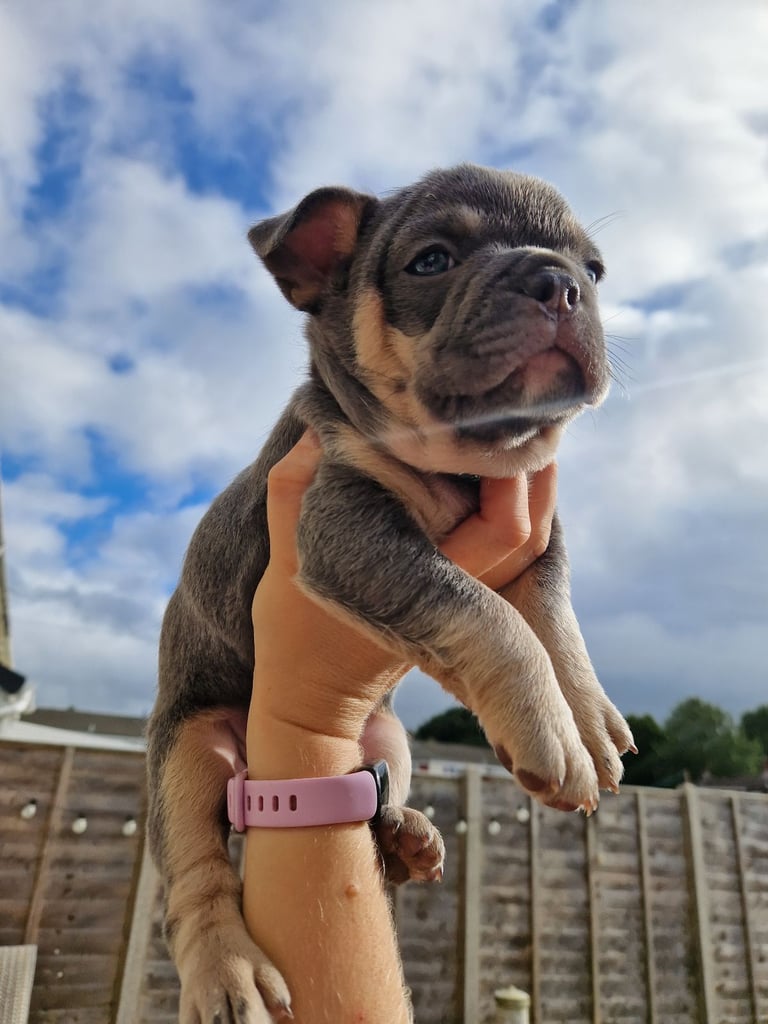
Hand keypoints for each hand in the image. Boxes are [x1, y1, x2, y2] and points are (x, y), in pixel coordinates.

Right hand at [248, 432, 556, 763]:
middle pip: (533, 535)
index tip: (495, 426)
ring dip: (528, 489)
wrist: (312, 691)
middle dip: (536, 474)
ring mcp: (466, 599)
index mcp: (429, 581)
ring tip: (511, 431)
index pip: (506, 529)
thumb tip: (320, 427)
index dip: (516, 477)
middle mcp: (461, 593)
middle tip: (522, 414)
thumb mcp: (283, 552)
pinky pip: (503, 547)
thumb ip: (293, 485)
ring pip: (527, 544)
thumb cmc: (294, 626)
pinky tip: (488, 465)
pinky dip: (506, 506)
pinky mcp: (462, 596)